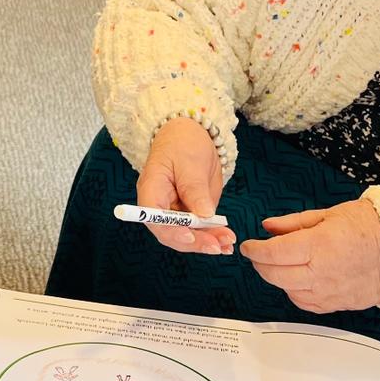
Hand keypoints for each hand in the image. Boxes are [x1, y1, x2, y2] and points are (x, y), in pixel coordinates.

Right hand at [134, 119, 233, 254]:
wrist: (192, 134)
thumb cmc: (183, 142)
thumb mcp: (190, 161)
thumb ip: (195, 188)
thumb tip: (204, 214)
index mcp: (151, 190)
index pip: (154, 217)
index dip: (170, 231)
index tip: (190, 237)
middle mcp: (161, 205)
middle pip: (171, 232)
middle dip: (194, 242)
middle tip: (217, 246)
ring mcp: (176, 210)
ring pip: (187, 234)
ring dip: (207, 242)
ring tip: (228, 243)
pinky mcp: (191, 211)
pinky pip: (199, 229)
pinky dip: (213, 236)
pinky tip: (227, 241)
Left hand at [239, 198, 379, 311]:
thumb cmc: (369, 227)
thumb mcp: (329, 214)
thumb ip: (293, 223)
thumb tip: (267, 226)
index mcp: (319, 245)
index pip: (274, 253)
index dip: (255, 250)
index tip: (248, 246)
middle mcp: (322, 272)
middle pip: (276, 275)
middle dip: (260, 265)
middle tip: (258, 255)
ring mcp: (329, 292)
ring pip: (288, 291)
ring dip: (277, 279)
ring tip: (279, 265)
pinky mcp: (337, 305)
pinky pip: (306, 304)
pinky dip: (295, 292)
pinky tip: (297, 280)